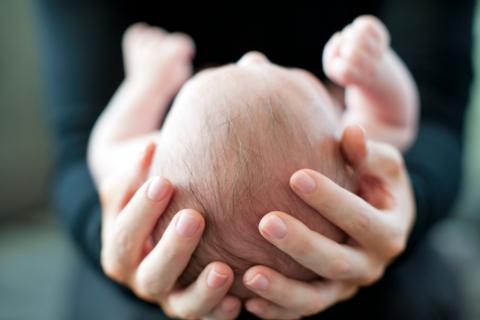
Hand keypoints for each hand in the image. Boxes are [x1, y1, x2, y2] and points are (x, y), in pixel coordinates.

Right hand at [100, 142, 240, 319]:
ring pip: (181, 306)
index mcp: (122, 247)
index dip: (141, 211)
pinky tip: (239, 302)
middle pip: (150, 274)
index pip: (125, 234)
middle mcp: (142, 277)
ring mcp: (170, 295)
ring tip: (223, 270)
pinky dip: (221, 313)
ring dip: (202, 290)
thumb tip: (152, 147)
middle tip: (194, 218)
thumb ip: (139, 165)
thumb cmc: (156, 187)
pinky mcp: (196, 304)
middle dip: (172, 248)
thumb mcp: (140, 177)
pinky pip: (208, 318)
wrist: (164, 212)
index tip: (165, 181)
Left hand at [242, 125, 414, 318]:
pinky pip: (300, 310)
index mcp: (388, 230)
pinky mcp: (325, 295)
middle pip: (336, 261)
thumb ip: (365, 152)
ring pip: (316, 298)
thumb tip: (352, 131)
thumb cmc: (370, 180)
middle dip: (301, 243)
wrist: (371, 213)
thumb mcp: (379, 164)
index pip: (361, 218)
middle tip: (265, 221)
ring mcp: (346, 286)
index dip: (331, 199)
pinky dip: (276, 310)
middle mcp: (369, 264)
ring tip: (250, 275)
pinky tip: (247, 302)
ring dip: (283, 289)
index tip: (296, 176)